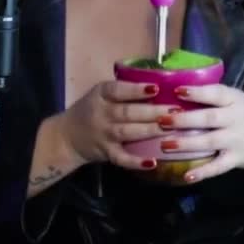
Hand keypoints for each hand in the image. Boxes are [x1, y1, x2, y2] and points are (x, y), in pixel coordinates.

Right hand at [56, 81, 178, 171]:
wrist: (68, 136)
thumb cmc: (91, 110)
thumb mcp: (101, 94)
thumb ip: (123, 89)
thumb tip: (159, 81)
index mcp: (101, 94)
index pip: (118, 90)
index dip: (136, 90)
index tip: (156, 88)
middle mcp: (102, 114)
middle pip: (128, 112)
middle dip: (153, 112)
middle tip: (175, 111)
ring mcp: (104, 135)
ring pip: (129, 133)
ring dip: (150, 131)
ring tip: (171, 128)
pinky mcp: (107, 153)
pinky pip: (122, 158)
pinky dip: (137, 162)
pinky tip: (153, 162)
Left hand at [159, 84, 243, 182]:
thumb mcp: (238, 99)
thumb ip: (214, 96)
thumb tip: (178, 89)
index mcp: (234, 99)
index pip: (215, 93)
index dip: (196, 92)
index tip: (176, 90)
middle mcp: (235, 118)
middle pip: (208, 118)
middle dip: (184, 119)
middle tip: (162, 120)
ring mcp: (236, 140)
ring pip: (209, 142)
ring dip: (186, 144)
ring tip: (165, 145)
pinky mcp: (237, 159)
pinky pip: (218, 166)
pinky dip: (203, 172)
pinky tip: (187, 175)